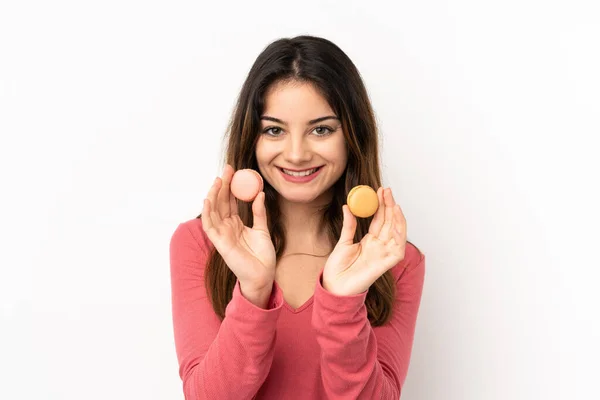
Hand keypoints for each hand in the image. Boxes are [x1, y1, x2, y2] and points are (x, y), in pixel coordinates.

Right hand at [201, 165, 275, 298]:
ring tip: (218, 180)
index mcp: (235, 224)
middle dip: (223, 185)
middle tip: (227, 169)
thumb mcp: (263, 229)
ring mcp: (222, 234)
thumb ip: (259, 212)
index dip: (231, 186)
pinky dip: (207, 213)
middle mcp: (226, 227)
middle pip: (221, 202)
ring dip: (214, 195)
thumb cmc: (263, 256)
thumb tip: (259, 193)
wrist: (264, 274)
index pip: (230, 201)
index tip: (234, 171)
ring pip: (213, 211)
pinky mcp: (220, 243)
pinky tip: (208, 200)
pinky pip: (210, 226)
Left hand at [322, 187, 406, 295]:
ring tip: (393, 202)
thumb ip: (349, 225)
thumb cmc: (337, 268)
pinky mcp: (387, 263)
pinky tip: (394, 222)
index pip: (379, 219)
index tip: (380, 190)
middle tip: (387, 190)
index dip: (381, 205)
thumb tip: (347, 206)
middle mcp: (379, 246)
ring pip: (397, 233)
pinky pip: (398, 247)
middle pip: (389, 222)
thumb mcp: (343, 242)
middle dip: (390, 206)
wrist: (334, 286)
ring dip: (397, 217)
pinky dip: (399, 235)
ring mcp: (384, 254)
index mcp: (370, 240)